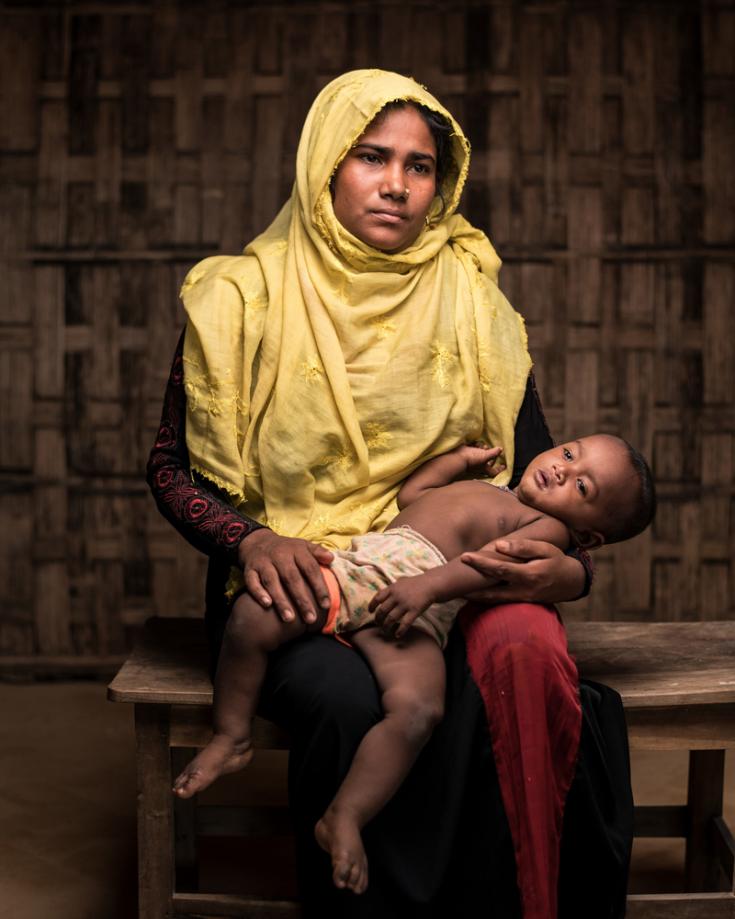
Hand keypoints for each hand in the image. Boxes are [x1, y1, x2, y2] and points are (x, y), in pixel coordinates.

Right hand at [237, 529, 333, 623]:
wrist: (258, 541)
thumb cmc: (286, 549)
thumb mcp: (303, 546)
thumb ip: (317, 552)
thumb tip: (331, 558)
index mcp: (296, 550)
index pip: (310, 568)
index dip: (318, 587)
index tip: (325, 605)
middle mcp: (279, 556)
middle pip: (291, 578)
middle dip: (301, 600)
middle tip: (310, 618)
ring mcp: (263, 563)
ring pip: (272, 582)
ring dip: (281, 600)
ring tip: (289, 619)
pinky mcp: (249, 569)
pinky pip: (252, 582)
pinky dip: (258, 593)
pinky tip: (267, 605)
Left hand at [369, 577, 433, 639]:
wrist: (431, 585)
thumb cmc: (415, 583)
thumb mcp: (401, 581)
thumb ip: (391, 588)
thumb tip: (382, 594)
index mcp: (392, 588)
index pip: (377, 598)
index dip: (372, 606)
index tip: (370, 612)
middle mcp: (396, 596)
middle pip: (382, 611)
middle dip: (378, 620)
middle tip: (379, 624)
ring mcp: (405, 604)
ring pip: (391, 619)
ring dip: (386, 627)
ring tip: (386, 631)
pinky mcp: (414, 611)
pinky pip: (404, 623)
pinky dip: (400, 630)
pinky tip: (397, 634)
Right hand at [453, 443, 505, 476]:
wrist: (457, 457)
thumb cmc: (472, 459)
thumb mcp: (485, 456)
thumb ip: (494, 453)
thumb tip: (501, 449)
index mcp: (484, 468)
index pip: (494, 472)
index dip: (499, 470)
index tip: (504, 465)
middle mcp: (479, 464)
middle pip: (488, 462)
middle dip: (491, 456)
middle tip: (492, 450)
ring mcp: (472, 459)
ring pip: (481, 454)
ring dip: (483, 448)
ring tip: (483, 446)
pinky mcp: (467, 453)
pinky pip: (473, 448)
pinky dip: (476, 445)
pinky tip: (476, 443)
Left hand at [460, 539, 584, 604]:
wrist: (571, 582)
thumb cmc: (556, 560)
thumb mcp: (545, 549)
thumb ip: (523, 547)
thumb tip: (499, 545)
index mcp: (529, 574)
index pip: (500, 569)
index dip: (481, 563)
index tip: (464, 556)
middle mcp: (523, 590)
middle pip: (491, 589)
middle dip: (470, 584)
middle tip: (450, 578)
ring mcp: (521, 600)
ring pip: (492, 600)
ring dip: (473, 596)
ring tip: (453, 589)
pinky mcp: (519, 604)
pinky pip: (498, 602)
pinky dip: (483, 599)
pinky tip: (469, 594)